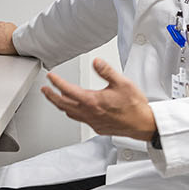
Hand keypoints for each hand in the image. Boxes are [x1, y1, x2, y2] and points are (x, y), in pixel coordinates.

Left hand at [41, 58, 156, 140]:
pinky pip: (79, 119)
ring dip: (60, 105)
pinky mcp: (97, 127)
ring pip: (70, 113)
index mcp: (93, 101)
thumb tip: (96, 62)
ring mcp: (92, 121)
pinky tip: (74, 110)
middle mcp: (90, 113)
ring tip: (55, 98)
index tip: (50, 77)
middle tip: (45, 90)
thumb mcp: (123, 83)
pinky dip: (72, 112)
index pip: (68, 90)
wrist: (143, 124)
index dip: (57, 82)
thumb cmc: (135, 106)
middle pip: (63, 104)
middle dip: (51, 96)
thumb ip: (107, 71)